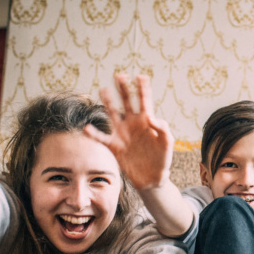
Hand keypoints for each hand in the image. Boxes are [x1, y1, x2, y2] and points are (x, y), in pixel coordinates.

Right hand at [84, 73, 173, 190]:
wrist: (152, 178)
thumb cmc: (162, 158)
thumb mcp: (167, 142)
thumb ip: (162, 129)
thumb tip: (150, 117)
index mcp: (146, 121)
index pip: (144, 101)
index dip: (143, 88)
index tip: (140, 76)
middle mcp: (133, 123)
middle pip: (127, 102)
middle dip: (123, 88)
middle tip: (119, 75)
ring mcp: (122, 133)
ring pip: (112, 114)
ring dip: (108, 102)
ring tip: (103, 89)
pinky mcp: (114, 146)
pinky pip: (101, 138)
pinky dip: (93, 134)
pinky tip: (86, 128)